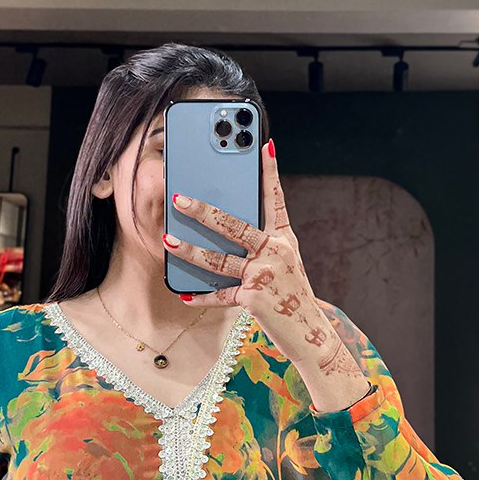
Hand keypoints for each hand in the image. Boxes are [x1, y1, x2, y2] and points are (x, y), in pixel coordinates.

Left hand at [163, 138, 329, 360]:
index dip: (270, 172)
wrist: (310, 334)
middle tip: (179, 198)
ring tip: (167, 241)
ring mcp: (266, 274)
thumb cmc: (291, 296)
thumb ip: (260, 246)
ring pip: (220, 259)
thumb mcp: (283, 264)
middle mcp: (278, 251)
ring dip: (191, 251)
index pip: (275, 199)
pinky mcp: (255, 298)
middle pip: (235, 225)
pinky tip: (184, 293)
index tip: (263, 145)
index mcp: (285, 239)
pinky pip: (221, 294)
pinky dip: (202, 296)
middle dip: (204, 211)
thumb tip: (221, 229)